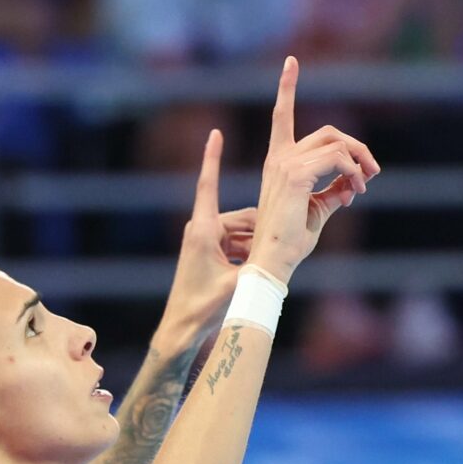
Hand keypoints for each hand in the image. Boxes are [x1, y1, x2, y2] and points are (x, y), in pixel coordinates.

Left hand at [156, 128, 259, 349]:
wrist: (180, 331)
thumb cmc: (202, 310)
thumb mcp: (236, 286)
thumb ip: (258, 267)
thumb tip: (282, 256)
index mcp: (204, 230)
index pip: (208, 186)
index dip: (213, 158)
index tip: (215, 133)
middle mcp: (203, 229)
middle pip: (243, 219)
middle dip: (260, 235)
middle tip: (268, 258)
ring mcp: (205, 241)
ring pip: (242, 232)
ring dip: (255, 249)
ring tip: (255, 274)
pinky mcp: (207, 252)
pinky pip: (235, 244)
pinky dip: (247, 255)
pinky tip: (250, 276)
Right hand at [246, 56, 378, 285]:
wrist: (273, 261)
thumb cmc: (290, 241)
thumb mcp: (318, 211)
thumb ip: (334, 191)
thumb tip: (354, 181)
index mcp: (278, 162)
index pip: (281, 117)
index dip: (287, 87)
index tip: (292, 61)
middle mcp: (279, 158)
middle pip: (329, 132)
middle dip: (357, 147)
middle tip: (372, 174)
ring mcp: (285, 164)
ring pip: (336, 142)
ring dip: (360, 162)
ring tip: (364, 186)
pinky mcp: (294, 175)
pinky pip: (337, 160)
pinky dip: (353, 173)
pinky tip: (354, 191)